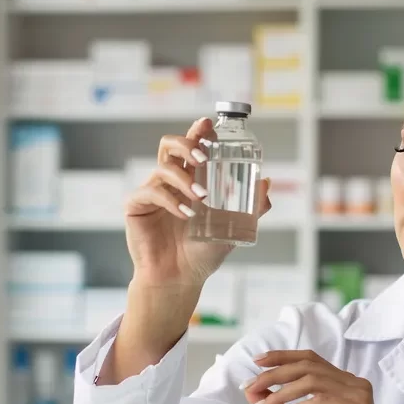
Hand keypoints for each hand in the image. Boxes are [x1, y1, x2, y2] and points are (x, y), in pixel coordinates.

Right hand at [124, 118, 271, 286]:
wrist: (179, 279)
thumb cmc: (202, 253)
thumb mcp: (232, 229)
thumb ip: (251, 208)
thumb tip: (267, 183)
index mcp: (189, 180)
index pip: (191, 147)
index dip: (197, 131)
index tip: (209, 124)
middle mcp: (169, 182)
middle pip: (170, 145)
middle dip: (186, 143)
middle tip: (203, 157)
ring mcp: (152, 192)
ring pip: (163, 168)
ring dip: (184, 179)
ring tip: (201, 198)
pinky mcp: (136, 207)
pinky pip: (150, 192)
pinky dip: (169, 200)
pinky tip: (185, 214)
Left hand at [242, 351, 403, 403]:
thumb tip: (252, 391)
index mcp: (340, 383)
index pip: (309, 359)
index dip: (282, 356)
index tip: (256, 361)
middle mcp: (351, 383)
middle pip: (308, 366)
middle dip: (274, 374)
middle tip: (249, 386)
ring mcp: (358, 394)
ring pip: (312, 380)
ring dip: (280, 393)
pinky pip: (321, 400)